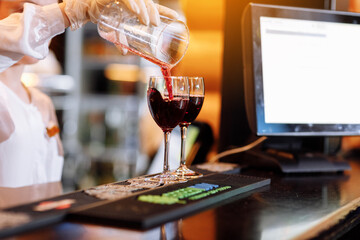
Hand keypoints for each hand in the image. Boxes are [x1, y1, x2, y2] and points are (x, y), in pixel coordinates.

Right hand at [63, 0, 178, 29]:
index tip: (177, 18)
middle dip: (155, 13)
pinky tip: (137, 11)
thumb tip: (125, 53)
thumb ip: (122, 38)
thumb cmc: (103, 17)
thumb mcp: (116, 29)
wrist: (85, 9)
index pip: (155, 8)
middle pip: (150, 3)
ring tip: (147, 21)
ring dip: (145, 10)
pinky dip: (132, 4)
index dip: (166, 12)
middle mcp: (133, 1)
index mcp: (136, 8)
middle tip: (156, 24)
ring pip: (140, 0)